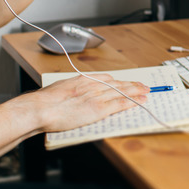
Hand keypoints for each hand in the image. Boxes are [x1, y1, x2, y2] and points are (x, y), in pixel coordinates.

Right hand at [24, 73, 148, 132]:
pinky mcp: (99, 109)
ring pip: (122, 92)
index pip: (107, 79)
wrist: (41, 108)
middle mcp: (93, 86)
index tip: (126, 82)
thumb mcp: (60, 88)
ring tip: (147, 91)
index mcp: (83, 80)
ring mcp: (97, 97)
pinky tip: (141, 101)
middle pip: (118, 84)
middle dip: (132, 85)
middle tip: (143, 85)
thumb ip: (71, 89)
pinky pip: (120, 104)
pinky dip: (132, 102)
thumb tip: (72, 92)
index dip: (119, 81)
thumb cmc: (45, 101)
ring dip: (137, 92)